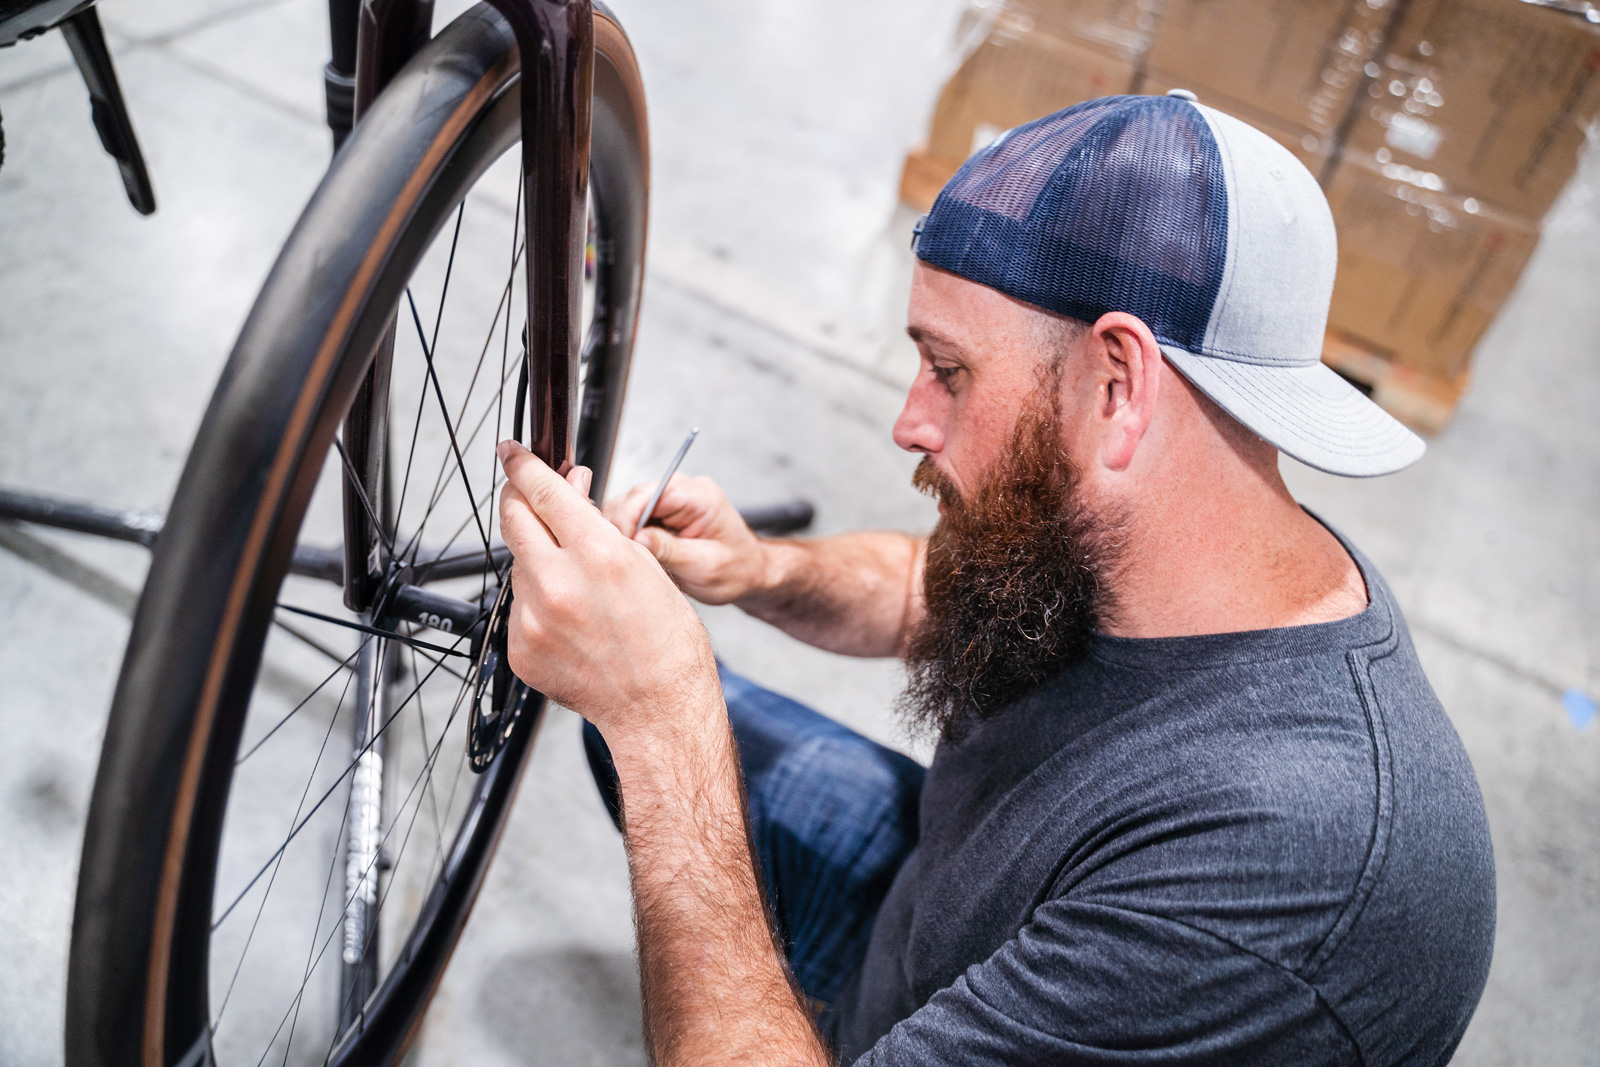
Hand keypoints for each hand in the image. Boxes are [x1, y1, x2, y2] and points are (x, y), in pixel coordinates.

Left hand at [496, 441, 718, 737]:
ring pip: (519, 564)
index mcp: (597, 556)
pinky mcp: (521, 647)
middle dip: (519, 499)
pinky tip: (571, 618)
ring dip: (538, 557)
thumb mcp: (645, 566)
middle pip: (514, 518)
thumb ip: (601, 526)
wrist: (659, 709)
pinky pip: (519, 607)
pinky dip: (539, 602)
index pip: (545, 491)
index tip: (513, 452)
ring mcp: (533, 619)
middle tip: (530, 494)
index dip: (524, 464)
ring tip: (578, 584)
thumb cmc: (667, 644)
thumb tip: (573, 490)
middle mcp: (557, 584)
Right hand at [603, 473, 769, 605]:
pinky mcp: (662, 512)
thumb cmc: (736, 570)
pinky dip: (628, 534)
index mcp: (700, 497)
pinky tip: (635, 552)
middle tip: (624, 555)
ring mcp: (671, 499)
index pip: (652, 494)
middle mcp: (684, 490)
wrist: (748, 573)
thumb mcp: (704, 566)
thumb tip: (636, 537)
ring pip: (628, 505)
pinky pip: (633, 516)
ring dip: (623, 530)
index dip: (631, 517)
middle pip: (635, 496)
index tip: (625, 545)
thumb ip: (670, 550)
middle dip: (623, 525)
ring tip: (632, 556)